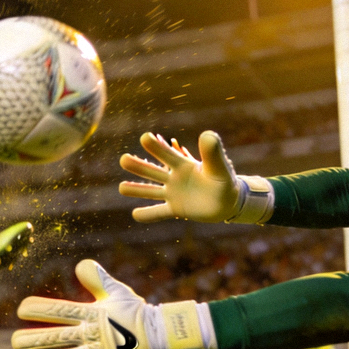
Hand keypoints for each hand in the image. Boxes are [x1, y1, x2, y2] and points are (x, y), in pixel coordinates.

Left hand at [12, 260, 207, 348]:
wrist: (161, 335)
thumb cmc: (134, 312)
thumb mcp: (116, 292)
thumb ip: (97, 279)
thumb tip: (80, 264)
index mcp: (91, 313)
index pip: (59, 310)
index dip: (38, 309)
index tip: (21, 310)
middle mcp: (91, 334)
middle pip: (55, 338)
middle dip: (31, 341)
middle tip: (15, 343)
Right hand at [119, 130, 245, 222]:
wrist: (228, 200)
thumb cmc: (225, 180)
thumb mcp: (220, 166)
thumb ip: (213, 151)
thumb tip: (207, 133)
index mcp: (183, 165)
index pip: (167, 154)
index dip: (156, 147)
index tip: (144, 137)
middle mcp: (174, 178)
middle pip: (152, 171)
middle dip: (138, 166)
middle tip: (123, 160)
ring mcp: (173, 193)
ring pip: (151, 191)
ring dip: (136, 189)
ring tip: (121, 188)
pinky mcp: (176, 209)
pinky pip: (158, 212)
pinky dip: (147, 214)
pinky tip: (135, 215)